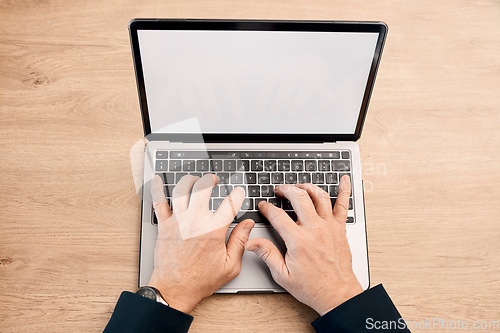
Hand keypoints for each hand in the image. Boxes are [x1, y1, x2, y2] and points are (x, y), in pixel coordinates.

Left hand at [148, 174, 254, 313]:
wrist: (174, 289)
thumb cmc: (200, 280)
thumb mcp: (230, 265)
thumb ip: (240, 241)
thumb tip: (248, 224)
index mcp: (213, 231)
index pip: (230, 203)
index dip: (237, 194)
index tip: (239, 192)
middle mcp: (194, 222)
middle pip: (202, 187)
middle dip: (210, 178)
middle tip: (214, 180)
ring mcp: (177, 221)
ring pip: (181, 189)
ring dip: (189, 180)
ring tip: (195, 180)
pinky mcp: (164, 225)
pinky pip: (158, 202)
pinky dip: (157, 188)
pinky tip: (157, 179)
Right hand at [245, 175, 361, 315]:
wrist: (337, 294)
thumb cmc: (312, 287)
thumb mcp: (283, 275)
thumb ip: (267, 254)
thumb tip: (251, 243)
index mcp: (298, 241)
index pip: (278, 215)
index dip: (267, 207)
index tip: (263, 206)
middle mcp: (315, 230)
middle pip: (299, 197)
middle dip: (286, 189)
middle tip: (279, 190)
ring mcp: (329, 227)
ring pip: (319, 196)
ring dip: (307, 187)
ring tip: (299, 186)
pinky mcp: (340, 229)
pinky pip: (343, 205)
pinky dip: (344, 190)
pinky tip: (344, 180)